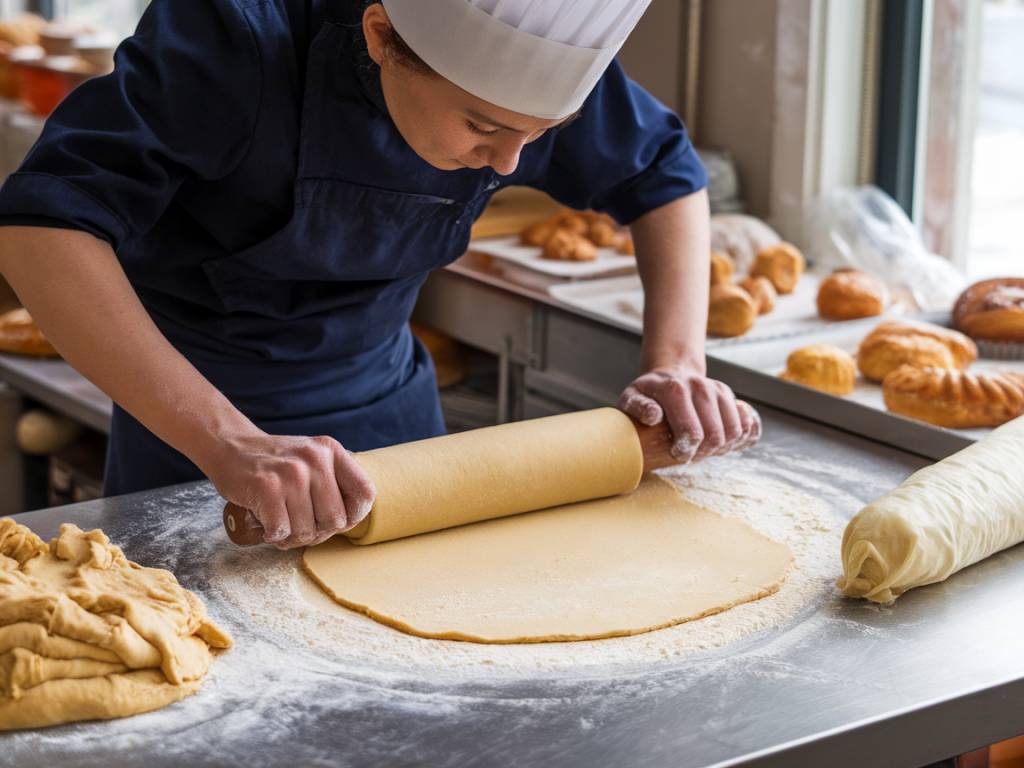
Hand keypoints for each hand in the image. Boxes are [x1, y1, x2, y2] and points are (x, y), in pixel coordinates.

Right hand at [198, 428, 375, 548]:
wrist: (230, 447)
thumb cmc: (275, 463)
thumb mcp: (312, 459)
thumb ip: (333, 482)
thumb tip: (350, 520)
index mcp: (331, 451)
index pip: (365, 493)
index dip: (355, 516)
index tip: (336, 520)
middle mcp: (315, 459)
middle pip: (336, 520)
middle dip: (317, 531)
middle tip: (298, 524)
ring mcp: (292, 472)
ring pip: (307, 531)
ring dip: (291, 536)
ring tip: (280, 521)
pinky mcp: (267, 487)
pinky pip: (282, 531)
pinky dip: (272, 534)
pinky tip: (266, 521)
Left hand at [618, 366, 761, 462]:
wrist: (670, 373)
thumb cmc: (649, 393)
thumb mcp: (631, 397)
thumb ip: (637, 407)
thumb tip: (654, 417)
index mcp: (675, 390)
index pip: (691, 432)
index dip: (686, 452)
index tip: (677, 454)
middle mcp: (700, 387)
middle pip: (714, 435)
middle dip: (703, 452)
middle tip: (690, 454)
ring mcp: (716, 389)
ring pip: (733, 431)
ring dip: (720, 447)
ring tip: (702, 447)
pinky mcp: (727, 394)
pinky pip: (744, 423)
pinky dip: (738, 438)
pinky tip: (720, 441)